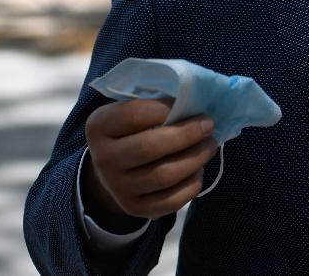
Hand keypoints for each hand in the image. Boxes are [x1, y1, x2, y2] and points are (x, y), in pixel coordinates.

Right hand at [83, 99, 218, 222]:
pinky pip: (171, 201)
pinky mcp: (135, 208)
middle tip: (208, 125)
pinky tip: (198, 169)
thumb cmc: (133, 130)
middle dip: (187, 134)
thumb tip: (196, 99)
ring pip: (164, 176)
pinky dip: (192, 184)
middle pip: (151, 147)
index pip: (134, 115)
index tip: (190, 103)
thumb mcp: (132, 110)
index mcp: (99, 127)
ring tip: (210, 145)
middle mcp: (103, 159)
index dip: (167, 108)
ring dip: (196, 158)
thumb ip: (156, 102)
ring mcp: (118, 188)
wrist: (114, 169)